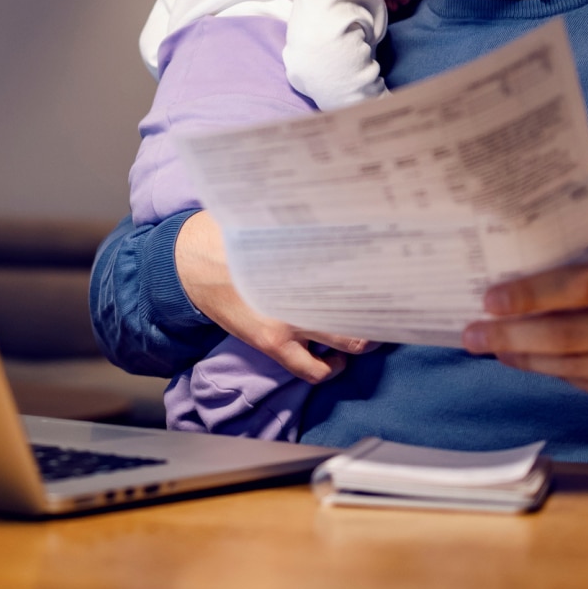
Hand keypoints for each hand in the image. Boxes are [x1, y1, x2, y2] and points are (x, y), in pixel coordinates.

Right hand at [174, 210, 372, 383]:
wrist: (194, 262)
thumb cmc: (233, 235)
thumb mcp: (272, 225)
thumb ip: (307, 232)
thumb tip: (342, 219)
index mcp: (306, 258)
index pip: (361, 271)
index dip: (384, 281)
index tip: (394, 280)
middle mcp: (303, 290)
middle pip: (363, 306)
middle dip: (380, 313)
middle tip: (389, 311)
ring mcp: (290, 321)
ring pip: (349, 341)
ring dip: (362, 340)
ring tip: (366, 336)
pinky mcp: (273, 342)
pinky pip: (313, 369)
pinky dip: (329, 367)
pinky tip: (334, 359)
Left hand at [462, 254, 587, 413]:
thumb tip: (532, 285)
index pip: (581, 287)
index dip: (532, 294)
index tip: (491, 299)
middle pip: (567, 334)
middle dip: (511, 335)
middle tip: (473, 333)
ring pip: (572, 365)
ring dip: (525, 357)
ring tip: (493, 347)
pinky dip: (557, 372)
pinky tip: (532, 362)